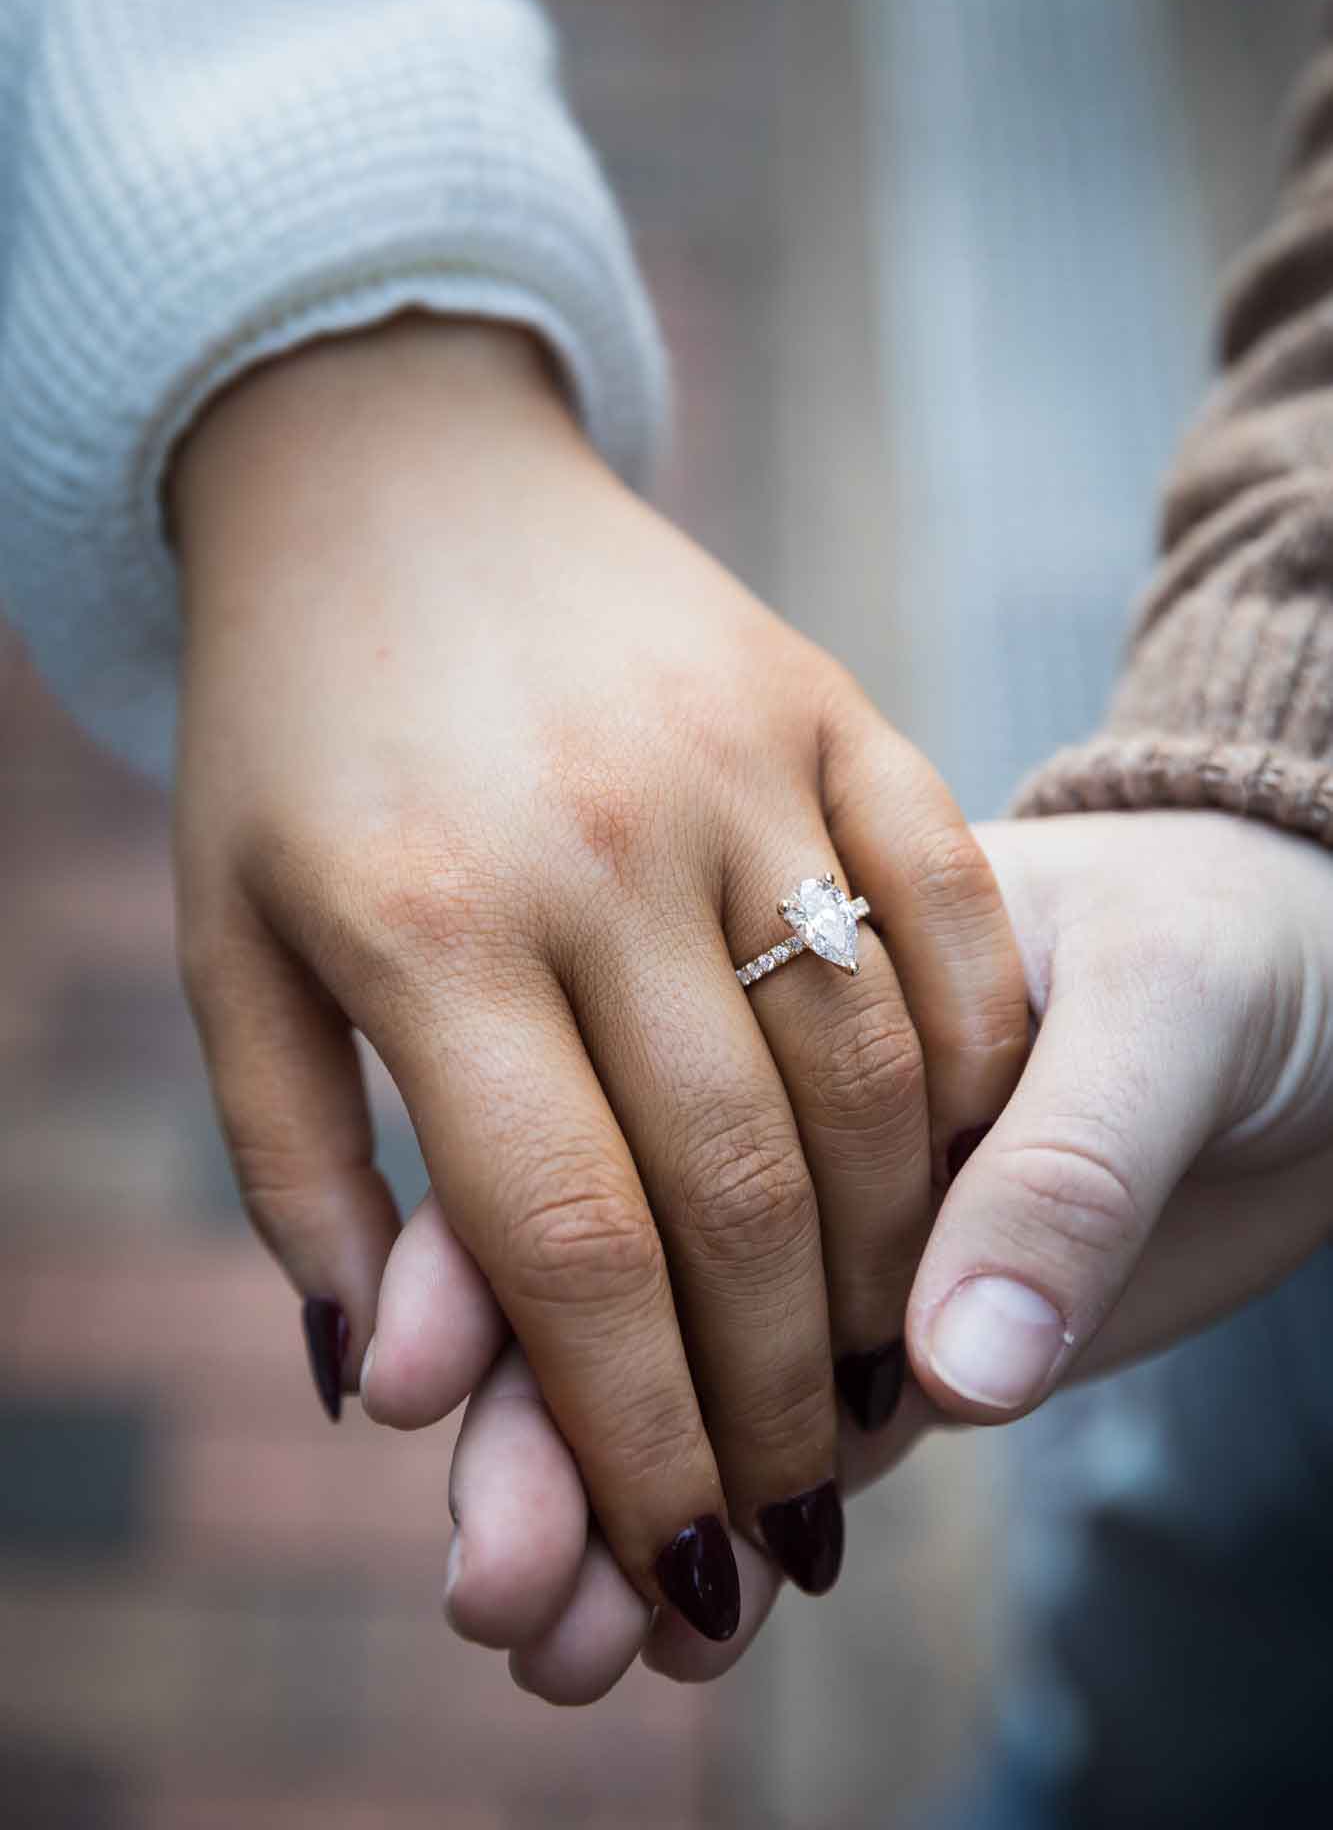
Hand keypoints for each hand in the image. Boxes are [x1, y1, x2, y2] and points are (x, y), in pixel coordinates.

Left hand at [171, 313, 1026, 1637]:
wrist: (391, 476)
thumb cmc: (291, 737)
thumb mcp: (229, 943)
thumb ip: (298, 1166)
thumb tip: (385, 1384)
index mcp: (419, 923)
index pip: (568, 1240)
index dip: (638, 1431)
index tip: (681, 1557)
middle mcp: (590, 843)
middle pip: (736, 1182)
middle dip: (776, 1392)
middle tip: (797, 1513)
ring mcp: (731, 757)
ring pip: (866, 1065)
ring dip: (890, 1259)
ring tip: (877, 1380)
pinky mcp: (825, 696)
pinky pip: (948, 903)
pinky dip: (977, 1056)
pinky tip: (961, 1168)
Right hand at [387, 807, 1332, 1698]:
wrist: (1309, 986)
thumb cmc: (1230, 938)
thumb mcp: (1168, 1000)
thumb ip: (1064, 1166)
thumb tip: (956, 1373)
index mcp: (773, 974)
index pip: (590, 1115)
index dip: (484, 1248)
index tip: (409, 1381)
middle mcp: (772, 1106)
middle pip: (604, 1274)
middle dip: (535, 1431)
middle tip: (488, 1586)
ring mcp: (833, 1230)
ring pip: (680, 1377)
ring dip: (610, 1511)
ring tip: (548, 1652)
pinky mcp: (906, 1328)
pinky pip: (809, 1439)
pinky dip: (745, 1527)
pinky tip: (679, 1639)